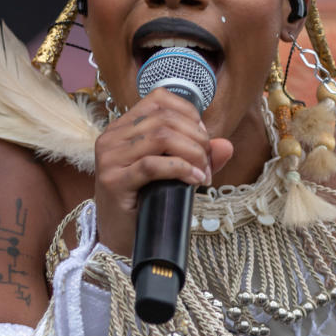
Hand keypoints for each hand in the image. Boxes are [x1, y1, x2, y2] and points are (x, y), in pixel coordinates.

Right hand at [94, 88, 233, 255]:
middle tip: (208, 163)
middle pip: (165, 119)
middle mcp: (112, 137)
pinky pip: (153, 165)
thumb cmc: (146, 202)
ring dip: (193, 155)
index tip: (203, 139)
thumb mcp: (173, 173)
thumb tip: (226, 145)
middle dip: (197, 139)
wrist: (121, 237)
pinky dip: (181, 170)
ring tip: (203, 175)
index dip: (189, 114)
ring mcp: (110, 158)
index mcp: (123, 127)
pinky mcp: (114, 181)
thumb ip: (198, 156)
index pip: (159, 99)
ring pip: (161, 137)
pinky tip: (195, 181)